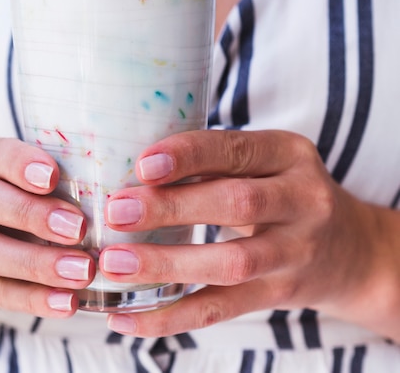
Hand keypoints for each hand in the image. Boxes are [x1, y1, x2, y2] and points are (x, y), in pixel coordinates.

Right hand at [0, 136, 93, 326]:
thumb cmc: (4, 197)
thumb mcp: (14, 174)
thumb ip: (50, 174)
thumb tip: (117, 187)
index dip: (20, 164)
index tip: (53, 176)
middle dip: (31, 214)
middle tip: (77, 227)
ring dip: (38, 264)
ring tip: (83, 270)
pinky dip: (33, 299)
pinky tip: (67, 302)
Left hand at [103, 129, 397, 337]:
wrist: (350, 247)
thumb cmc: (285, 191)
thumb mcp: (267, 161)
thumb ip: (216, 160)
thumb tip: (133, 171)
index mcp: (289, 153)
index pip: (236, 148)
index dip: (189, 156)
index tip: (142, 165)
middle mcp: (301, 199)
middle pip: (235, 203)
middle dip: (172, 207)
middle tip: (118, 212)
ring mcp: (295, 250)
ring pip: (231, 262)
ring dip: (167, 265)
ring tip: (115, 265)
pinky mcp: (281, 293)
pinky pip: (224, 308)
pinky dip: (173, 315)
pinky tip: (130, 317)